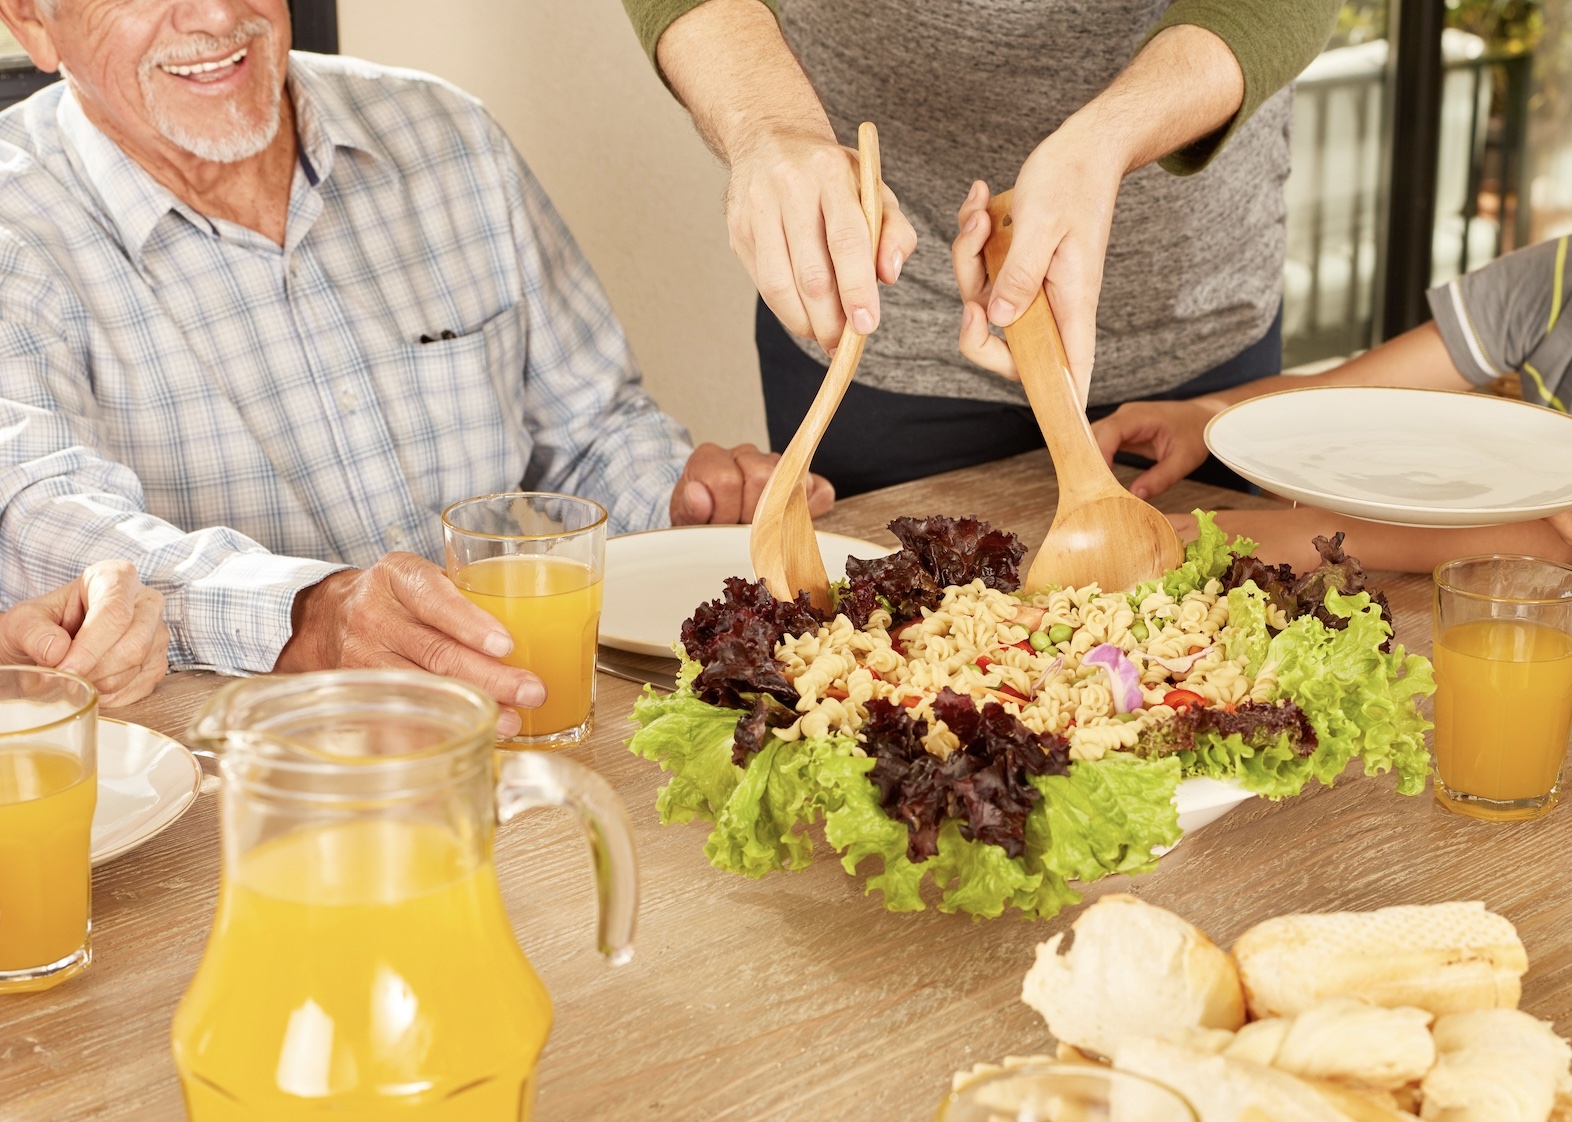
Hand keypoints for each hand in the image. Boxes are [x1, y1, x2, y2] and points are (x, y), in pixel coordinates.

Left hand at [0, 559, 168, 706]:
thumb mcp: (23, 620)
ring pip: (136, 667)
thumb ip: (33, 631)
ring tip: (74, 676)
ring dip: (99, 683)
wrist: (55, 642)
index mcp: (116, 577)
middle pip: (134, 644)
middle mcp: (147, 602)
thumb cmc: (44, 624)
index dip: (89, 647)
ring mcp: (157, 634)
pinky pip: (139, 687)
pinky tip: (91, 684)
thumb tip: (57, 651)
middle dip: (95, 669)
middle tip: (64, 678)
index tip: (62, 669)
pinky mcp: (159, 661)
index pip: (114, 613)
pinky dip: (110, 695)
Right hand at [275, 553, 543, 737]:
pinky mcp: (358, 694)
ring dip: (471, 707)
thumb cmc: (399, 598)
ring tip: (512, 720)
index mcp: (398, 576)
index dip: (471, 624)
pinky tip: (470, 737)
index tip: (507, 645)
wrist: (328, 617)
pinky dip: (438, 731)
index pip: (435, 598)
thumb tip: (544, 626)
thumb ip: (468, 594)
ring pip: (421, 688)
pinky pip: (400, 717)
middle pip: (435, 651)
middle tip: (532, 690)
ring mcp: (360, 658)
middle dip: (490, 676)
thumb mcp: (425, 578)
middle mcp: (373, 615)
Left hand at [670, 442, 834, 524]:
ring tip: (761, 529)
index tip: (719, 526)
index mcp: (711, 459)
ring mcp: (776, 466)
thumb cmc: (701, 524)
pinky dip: (812, 510)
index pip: (726, 479)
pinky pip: (820, 491)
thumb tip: (698, 495)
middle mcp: (744, 455)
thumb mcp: (686, 522)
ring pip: (794, 481)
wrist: (712, 526)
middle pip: (762, 477)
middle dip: (752, 514)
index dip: (724, 512)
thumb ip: (689, 510)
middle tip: (741, 529)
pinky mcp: (804, 482)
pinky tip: (792, 524)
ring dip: (780, 514)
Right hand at [727, 129, 915, 352]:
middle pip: (810, 272)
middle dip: (830, 319)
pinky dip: (786, 310)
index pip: (846, 240)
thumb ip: (894, 231)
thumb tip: (889, 276)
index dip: (857, 289)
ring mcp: (757, 209)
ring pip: (779, 285)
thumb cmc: (832, 174)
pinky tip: (804, 316)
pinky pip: (763, 283)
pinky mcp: (739, 230)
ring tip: (824, 336)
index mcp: (831, 173)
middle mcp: (789, 188)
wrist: (770, 139)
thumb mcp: (874, 188)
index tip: (866, 326)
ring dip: (804, 322)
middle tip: (845, 343)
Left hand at [951, 125, 1124, 398]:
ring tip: (980, 211)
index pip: (1068, 371)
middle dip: (974, 317)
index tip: (1042, 408)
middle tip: (969, 286)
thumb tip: (999, 320)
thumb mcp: (1041, 224)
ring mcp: (1034, 287)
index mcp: (1071, 304)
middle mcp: (1053, 304)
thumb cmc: (1072, 179)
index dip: (1053, 397)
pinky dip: (973, 239)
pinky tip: (980, 201)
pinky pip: (982, 271)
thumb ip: (1019, 274)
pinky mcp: (1018, 267)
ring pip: (984, 303)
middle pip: (1007, 348)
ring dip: (969, 257)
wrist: (1084, 144)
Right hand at [1091, 399, 1222, 499]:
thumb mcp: (1184, 460)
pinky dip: (1097, 460)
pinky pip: (1101, 443)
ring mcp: (1121, 421)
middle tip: (1088, 489)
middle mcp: (1125, 415)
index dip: (1100, 454)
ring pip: (1093, 439)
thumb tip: (1136, 496)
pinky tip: (1098, 479)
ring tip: (1091, 487)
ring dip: (1090, 461)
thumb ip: (1161, 478)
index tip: (1099, 480)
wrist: (1203, 418)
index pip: (1109, 432)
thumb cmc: (1196, 434)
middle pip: (1094, 434)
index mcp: (1140, 416)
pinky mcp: (1121, 431)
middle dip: (1089, 461)